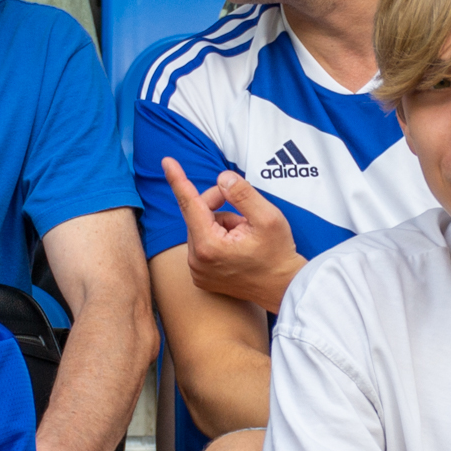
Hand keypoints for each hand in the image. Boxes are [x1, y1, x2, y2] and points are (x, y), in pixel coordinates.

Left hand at [163, 158, 304, 312]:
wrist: (284, 287)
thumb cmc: (278, 254)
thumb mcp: (268, 218)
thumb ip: (243, 194)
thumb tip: (222, 179)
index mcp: (209, 246)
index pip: (190, 204)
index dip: (179, 180)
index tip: (167, 162)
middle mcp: (197, 261)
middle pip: (197, 214)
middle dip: (220, 206)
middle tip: (246, 214)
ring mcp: (198, 272)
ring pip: (201, 228)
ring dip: (222, 224)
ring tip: (245, 236)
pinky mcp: (201, 277)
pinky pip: (203, 244)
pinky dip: (218, 238)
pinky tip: (237, 248)